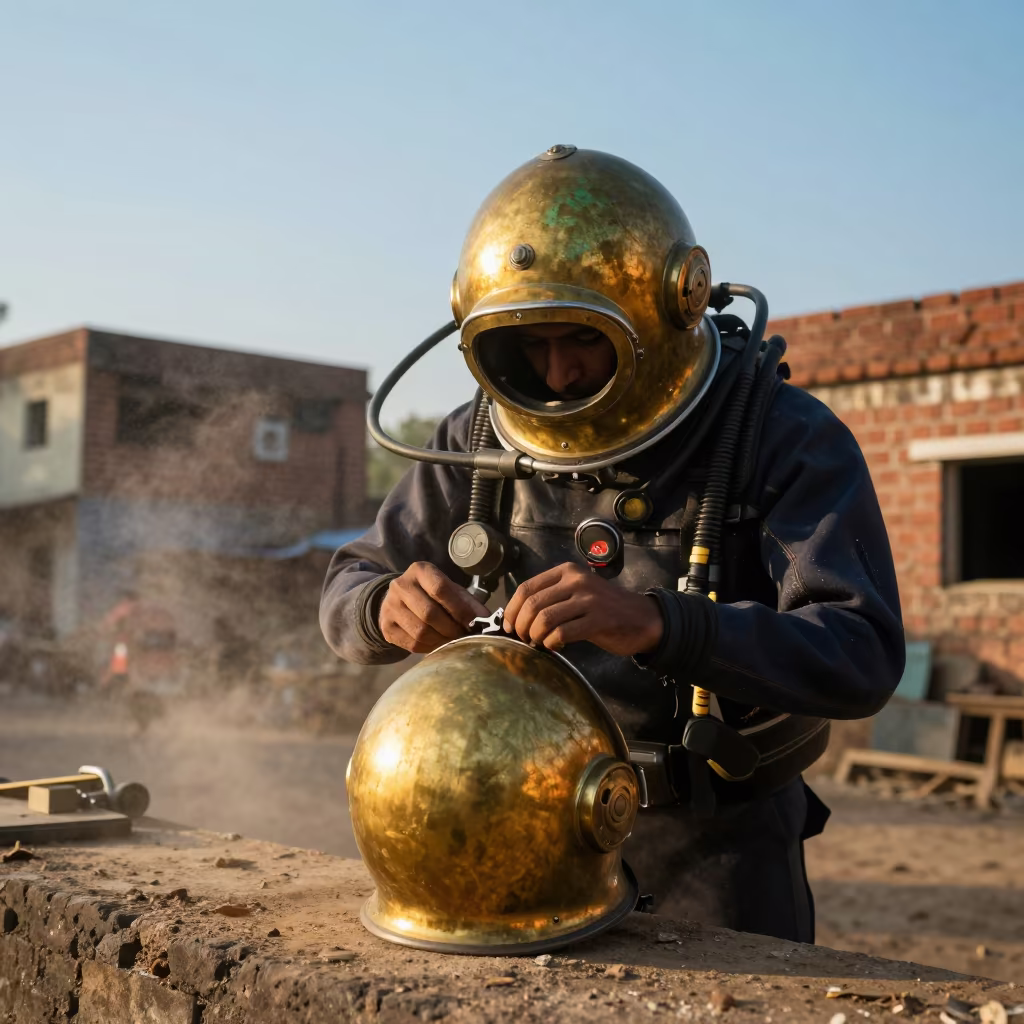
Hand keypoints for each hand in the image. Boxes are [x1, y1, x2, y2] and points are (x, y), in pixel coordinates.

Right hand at [379, 562, 489, 654]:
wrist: (399, 600)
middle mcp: (401, 585)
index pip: (440, 589)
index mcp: (420, 571)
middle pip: (429, 613)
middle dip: (452, 629)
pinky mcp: (386, 626)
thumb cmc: (432, 594)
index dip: (460, 609)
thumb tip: (488, 620)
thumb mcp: (451, 590)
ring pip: (421, 631)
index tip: (475, 623)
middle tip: (465, 637)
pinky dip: (430, 648)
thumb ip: (468, 603)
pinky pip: (412, 644)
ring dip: (442, 641)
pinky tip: (438, 645)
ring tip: (453, 642)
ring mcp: (390, 606)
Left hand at [502, 562, 663, 656]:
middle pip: (533, 604)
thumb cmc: (604, 608)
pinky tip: (555, 646)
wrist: (643, 618)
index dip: (512, 610)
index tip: (509, 625)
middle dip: (521, 626)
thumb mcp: (577, 592)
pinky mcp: (598, 620)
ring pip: (545, 619)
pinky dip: (552, 643)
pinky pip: (562, 633)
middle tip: (522, 638)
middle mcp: (576, 581)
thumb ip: (551, 598)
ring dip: (535, 636)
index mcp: (566, 572)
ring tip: (539, 642)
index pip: (527, 588)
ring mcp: (588, 600)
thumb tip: (517, 616)